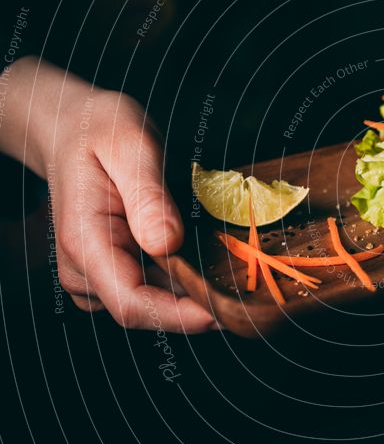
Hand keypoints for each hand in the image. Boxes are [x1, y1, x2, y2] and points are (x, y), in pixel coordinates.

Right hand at [2, 57, 215, 331]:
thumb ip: (148, 195)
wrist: (75, 128)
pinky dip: (184, 280)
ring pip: (155, 303)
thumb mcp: (129, 145)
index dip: (181, 316)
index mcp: (85, 242)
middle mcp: (84, 269)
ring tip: (232, 267)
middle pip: (148, 310)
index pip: (132, 302)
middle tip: (249, 287)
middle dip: (198, 305)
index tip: (226, 309)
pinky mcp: (113, 270)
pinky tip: (208, 258)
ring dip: (195, 292)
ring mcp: (96, 274)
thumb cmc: (101, 130)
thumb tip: (168, 243)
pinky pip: (154, 288)